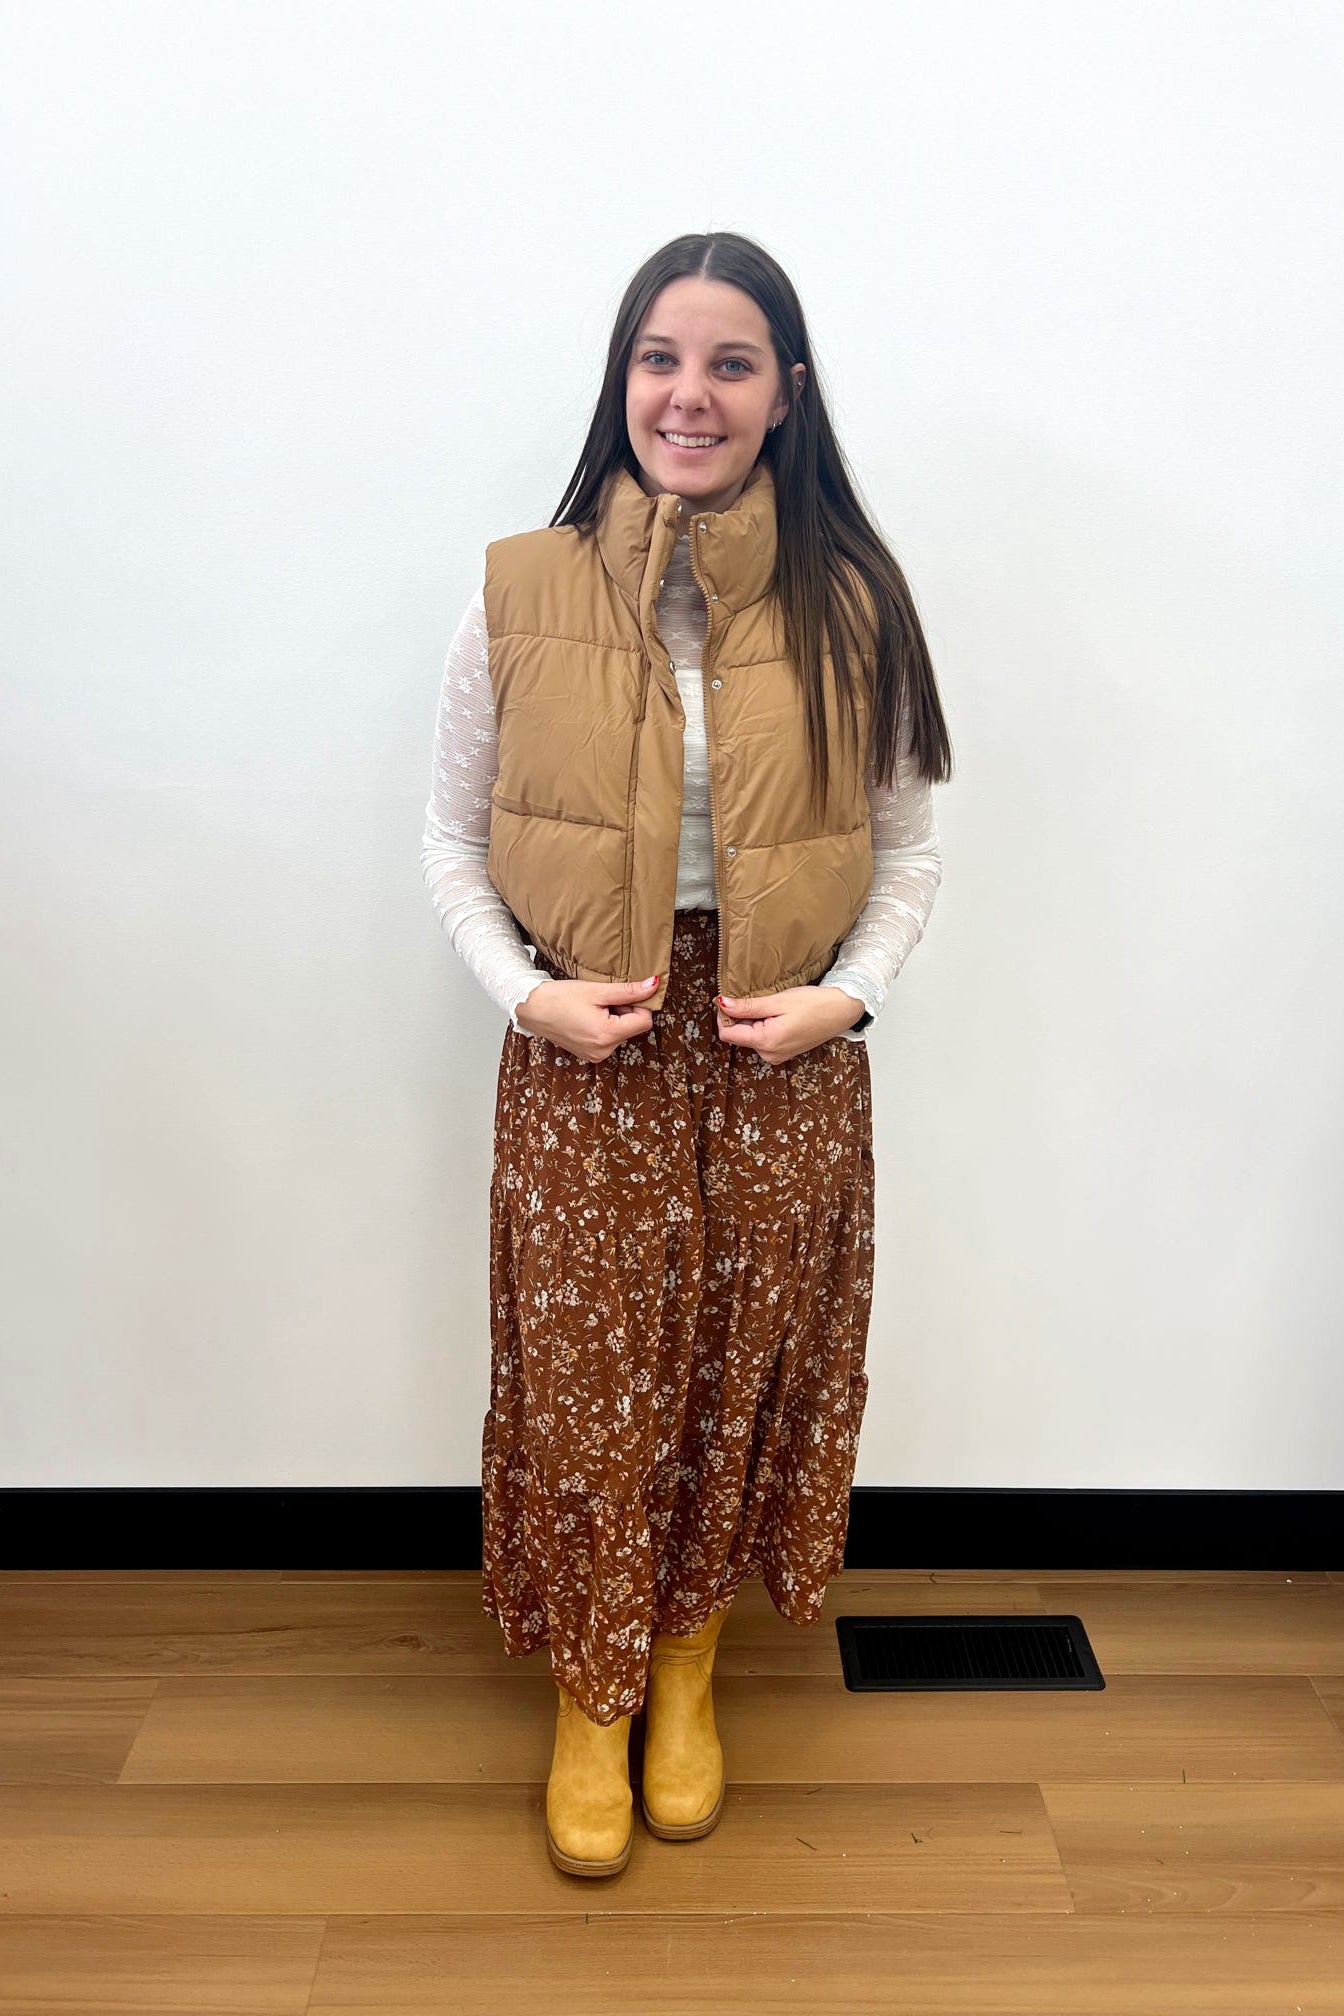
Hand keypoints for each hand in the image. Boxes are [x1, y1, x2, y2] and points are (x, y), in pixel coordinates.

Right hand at [515, 974, 658, 1061]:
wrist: (531, 1008)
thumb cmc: (559, 997)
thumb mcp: (597, 991)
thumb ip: (628, 991)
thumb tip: (654, 985)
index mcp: (607, 1035)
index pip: (645, 1021)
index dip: (637, 1005)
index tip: (619, 995)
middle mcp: (604, 1051)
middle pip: (633, 1027)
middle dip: (623, 1011)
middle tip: (600, 1001)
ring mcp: (596, 1055)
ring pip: (621, 1033)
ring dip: (613, 1019)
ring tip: (590, 1009)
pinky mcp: (589, 1055)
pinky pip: (608, 1039)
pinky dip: (603, 1027)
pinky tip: (585, 1017)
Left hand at [715, 985, 865, 1063]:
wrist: (843, 1011)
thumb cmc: (815, 1004)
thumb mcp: (778, 1001)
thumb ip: (748, 1006)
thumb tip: (722, 1004)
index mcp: (766, 1043)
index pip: (728, 1034)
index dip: (725, 1015)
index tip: (734, 999)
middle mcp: (769, 1054)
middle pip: (739, 1035)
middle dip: (743, 1017)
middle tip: (763, 1001)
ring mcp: (776, 1056)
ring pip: (750, 1036)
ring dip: (755, 1021)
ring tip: (775, 1008)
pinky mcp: (782, 1053)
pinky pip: (763, 1039)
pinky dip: (765, 1026)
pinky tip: (781, 1016)